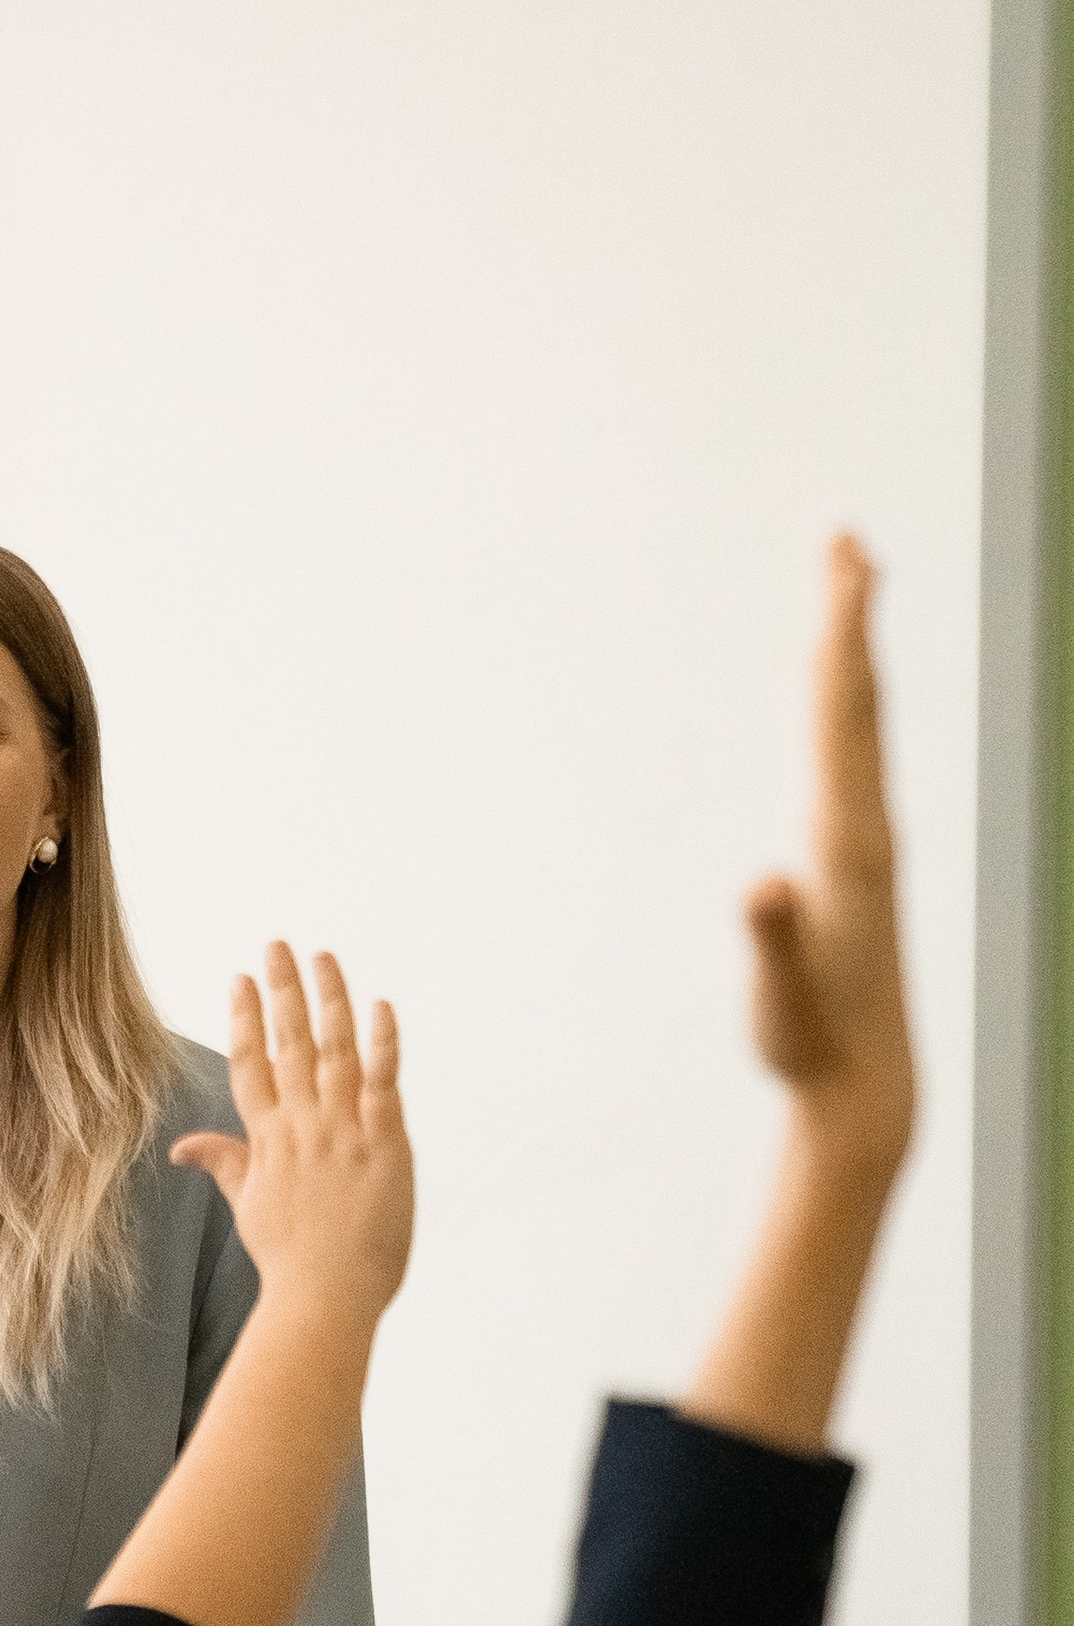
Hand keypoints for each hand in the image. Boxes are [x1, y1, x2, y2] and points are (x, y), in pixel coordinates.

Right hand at [170, 944, 411, 1322]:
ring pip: (334, 1049)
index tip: (239, 978)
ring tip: (322, 957)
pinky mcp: (383, 1144)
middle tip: (277, 944)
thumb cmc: (289, 1260)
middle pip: (288, 1043)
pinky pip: (382, 1081)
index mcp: (266, 1140)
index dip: (244, 1018)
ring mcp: (341, 1131)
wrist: (324, 1298)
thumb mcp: (248, 1207)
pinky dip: (382, 1042)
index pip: (250, 1063)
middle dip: (281, 990)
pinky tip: (380, 1005)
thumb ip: (224, 1164)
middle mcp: (300, 1126)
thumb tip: (181, 1147)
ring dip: (329, 999)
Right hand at [743, 534, 914, 1172]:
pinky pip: (850, 759)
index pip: (841, 720)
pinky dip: (843, 709)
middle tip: (845, 538)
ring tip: (846, 587)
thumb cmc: (811, 1046)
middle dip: (848, 617)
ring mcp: (865, 842)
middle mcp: (866, 828)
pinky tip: (834, 699)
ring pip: (859, 726)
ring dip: (850, 652)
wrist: (865, 1087)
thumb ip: (773, 937)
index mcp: (847, 844)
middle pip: (857, 702)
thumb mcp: (779, 999)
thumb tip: (760, 881)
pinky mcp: (856, 861)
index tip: (844, 568)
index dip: (839, 640)